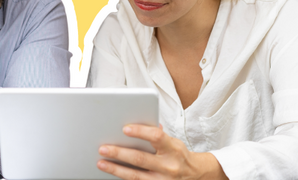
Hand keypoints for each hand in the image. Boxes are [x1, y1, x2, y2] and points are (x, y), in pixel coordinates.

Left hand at [97, 125, 226, 179]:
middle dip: (119, 153)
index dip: (140, 132)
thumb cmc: (179, 155)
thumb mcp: (173, 142)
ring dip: (116, 169)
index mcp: (173, 149)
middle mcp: (169, 166)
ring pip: (136, 176)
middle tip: (103, 148)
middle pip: (141, 159)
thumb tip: (138, 123)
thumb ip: (157, 134)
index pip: (157, 137)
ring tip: (101, 163)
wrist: (195, 175)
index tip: (125, 128)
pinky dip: (123, 179)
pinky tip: (112, 174)